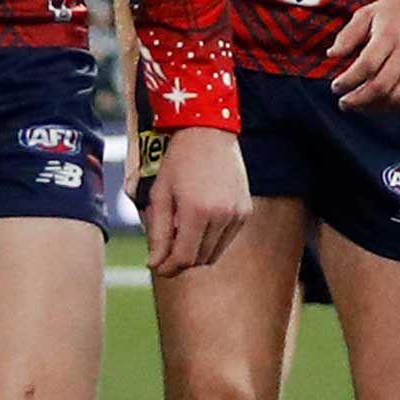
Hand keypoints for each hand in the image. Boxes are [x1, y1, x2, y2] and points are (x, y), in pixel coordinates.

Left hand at [145, 126, 249, 274]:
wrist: (209, 132)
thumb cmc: (179, 160)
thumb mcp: (160, 195)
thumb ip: (158, 233)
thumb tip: (154, 264)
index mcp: (197, 211)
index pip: (184, 258)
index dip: (168, 267)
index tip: (157, 266)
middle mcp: (221, 215)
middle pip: (200, 260)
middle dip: (180, 261)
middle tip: (166, 251)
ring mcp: (237, 214)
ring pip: (214, 253)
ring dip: (196, 253)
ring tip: (182, 235)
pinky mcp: (245, 211)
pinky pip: (227, 239)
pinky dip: (212, 240)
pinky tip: (200, 223)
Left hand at [327, 0, 399, 110]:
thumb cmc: (398, 11)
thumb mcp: (367, 14)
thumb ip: (347, 35)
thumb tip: (332, 54)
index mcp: (390, 35)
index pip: (367, 65)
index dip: (348, 81)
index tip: (336, 86)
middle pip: (381, 86)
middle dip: (358, 100)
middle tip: (344, 102)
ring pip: (396, 98)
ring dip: (373, 106)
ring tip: (359, 105)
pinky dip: (392, 107)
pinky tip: (379, 103)